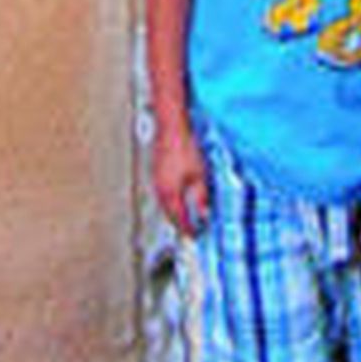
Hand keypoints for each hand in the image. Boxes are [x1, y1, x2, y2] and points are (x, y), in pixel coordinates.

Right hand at [152, 122, 209, 238]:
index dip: (189, 230)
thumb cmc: (185, 147)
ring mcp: (156, 180)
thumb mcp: (200, 175)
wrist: (171, 125)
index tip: (197, 236)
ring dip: (173, 213)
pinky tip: (177, 197)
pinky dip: (170, 200)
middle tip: (191, 231)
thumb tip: (204, 214)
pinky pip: (162, 193)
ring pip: (164, 204)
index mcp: (170, 194)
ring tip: (184, 217)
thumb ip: (201, 198)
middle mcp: (160, 190)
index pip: (179, 220)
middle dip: (180, 224)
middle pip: (169, 215)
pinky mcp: (156, 170)